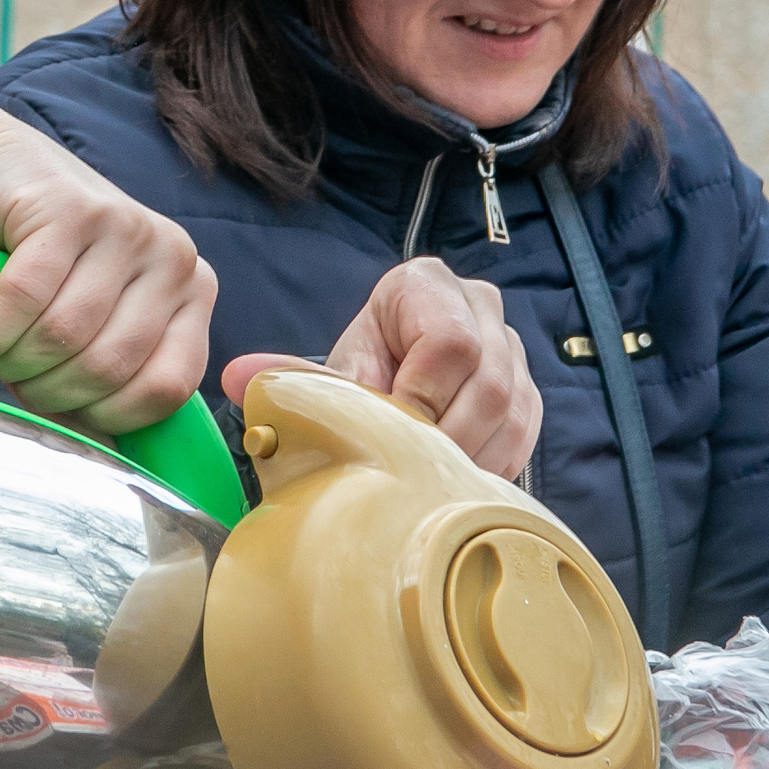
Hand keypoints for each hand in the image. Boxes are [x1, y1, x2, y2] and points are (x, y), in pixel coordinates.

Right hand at [0, 66, 214, 431]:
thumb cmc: (32, 257)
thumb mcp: (90, 315)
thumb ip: (110, 372)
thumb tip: (105, 452)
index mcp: (192, 291)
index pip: (167, 390)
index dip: (102, 416)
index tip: (58, 407)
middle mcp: (174, 256)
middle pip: (110, 368)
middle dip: (46, 389)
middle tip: (10, 375)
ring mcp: (126, 228)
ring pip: (65, 337)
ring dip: (10, 360)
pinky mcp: (70, 210)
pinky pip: (23, 301)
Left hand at [222, 257, 540, 479]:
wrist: (396, 363)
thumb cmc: (367, 360)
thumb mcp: (339, 362)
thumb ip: (297, 375)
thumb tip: (237, 379)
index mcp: (428, 285)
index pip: (448, 342)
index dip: (421, 397)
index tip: (393, 432)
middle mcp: (482, 307)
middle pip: (489, 383)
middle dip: (446, 438)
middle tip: (409, 472)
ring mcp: (515, 350)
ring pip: (512, 415)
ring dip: (469, 458)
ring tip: (428, 482)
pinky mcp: (531, 394)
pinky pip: (524, 438)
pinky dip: (489, 467)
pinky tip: (455, 484)